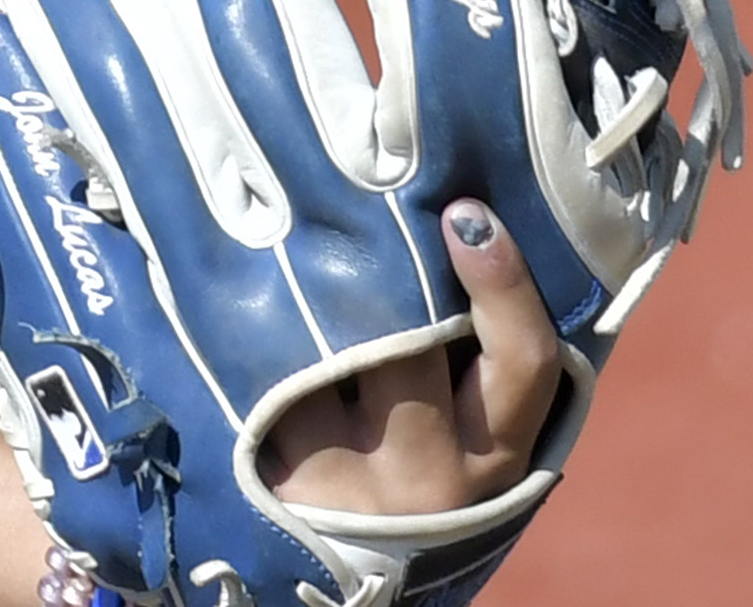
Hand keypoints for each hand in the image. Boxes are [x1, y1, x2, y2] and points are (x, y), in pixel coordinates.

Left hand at [258, 202, 563, 520]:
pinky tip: (229, 278)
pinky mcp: (278, 479)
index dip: (502, 285)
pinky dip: (244, 324)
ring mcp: (350, 481)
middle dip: (376, 264)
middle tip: (343, 185)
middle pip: (406, 344)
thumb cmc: (428, 478)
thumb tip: (468, 224)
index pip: (522, 364)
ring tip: (274, 214)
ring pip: (319, 352)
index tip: (469, 213)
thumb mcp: (476, 438)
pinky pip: (257, 378)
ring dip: (297, 284)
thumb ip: (480, 357)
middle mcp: (427, 477)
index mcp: (493, 455)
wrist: (360, 584)